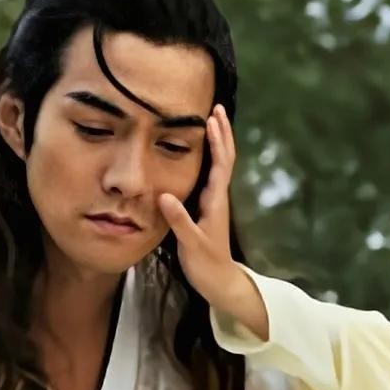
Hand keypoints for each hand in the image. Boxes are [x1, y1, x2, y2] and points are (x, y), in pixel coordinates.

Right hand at [158, 104, 268, 337]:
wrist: (220, 282)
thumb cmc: (207, 264)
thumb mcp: (191, 244)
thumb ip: (179, 221)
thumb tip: (164, 196)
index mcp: (216, 202)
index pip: (220, 163)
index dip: (218, 140)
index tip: (213, 117)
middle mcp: (218, 198)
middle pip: (224, 158)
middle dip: (221, 132)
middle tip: (216, 108)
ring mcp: (214, 202)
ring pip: (218, 165)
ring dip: (217, 142)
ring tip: (210, 121)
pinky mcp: (208, 209)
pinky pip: (210, 176)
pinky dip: (208, 158)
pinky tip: (199, 152)